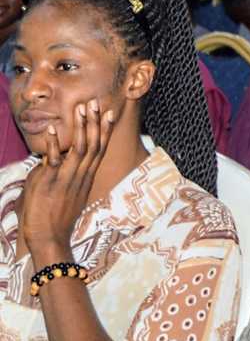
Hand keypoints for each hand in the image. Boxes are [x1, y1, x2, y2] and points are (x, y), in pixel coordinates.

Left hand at [19, 100, 114, 267]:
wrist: (51, 239)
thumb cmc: (55, 219)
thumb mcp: (64, 193)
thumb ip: (61, 175)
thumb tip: (51, 162)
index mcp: (85, 177)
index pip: (99, 148)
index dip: (104, 130)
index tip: (108, 113)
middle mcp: (81, 176)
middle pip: (94, 144)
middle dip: (95, 122)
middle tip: (97, 102)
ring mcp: (68, 179)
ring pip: (81, 149)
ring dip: (82, 127)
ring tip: (81, 108)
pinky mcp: (53, 183)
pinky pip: (55, 161)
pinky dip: (56, 145)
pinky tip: (55, 130)